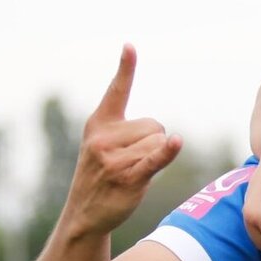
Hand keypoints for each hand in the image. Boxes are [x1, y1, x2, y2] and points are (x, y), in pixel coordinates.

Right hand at [62, 45, 181, 238]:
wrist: (84, 214)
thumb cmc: (103, 175)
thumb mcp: (106, 146)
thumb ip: (128, 132)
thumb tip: (166, 134)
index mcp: (99, 124)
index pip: (116, 91)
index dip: (125, 69)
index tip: (130, 46)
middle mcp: (104, 138)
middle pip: (156, 124)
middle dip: (154, 142)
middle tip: (132, 162)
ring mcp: (115, 158)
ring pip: (160, 141)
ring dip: (156, 157)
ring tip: (133, 173)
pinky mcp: (129, 177)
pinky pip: (155, 158)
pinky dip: (167, 151)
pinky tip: (175, 142)